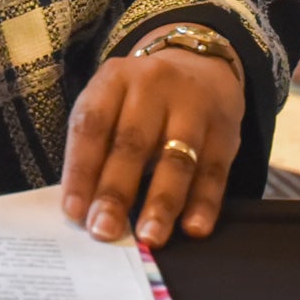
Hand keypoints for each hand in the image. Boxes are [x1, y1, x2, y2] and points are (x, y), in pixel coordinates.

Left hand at [60, 30, 244, 248]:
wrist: (199, 62)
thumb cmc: (141, 98)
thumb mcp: (112, 102)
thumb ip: (99, 146)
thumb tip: (84, 209)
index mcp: (114, 79)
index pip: (92, 124)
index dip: (81, 170)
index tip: (74, 212)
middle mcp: (153, 86)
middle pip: (132, 143)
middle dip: (116, 192)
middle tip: (105, 231)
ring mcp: (193, 105)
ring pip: (176, 159)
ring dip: (162, 202)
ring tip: (149, 237)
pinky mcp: (226, 129)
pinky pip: (215, 170)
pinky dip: (204, 203)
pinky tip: (194, 229)